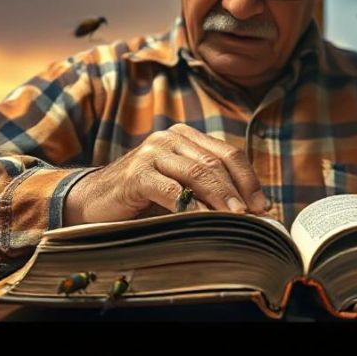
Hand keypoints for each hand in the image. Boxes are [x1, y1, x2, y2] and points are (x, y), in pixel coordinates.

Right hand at [63, 123, 269, 224]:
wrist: (93, 200)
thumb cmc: (143, 198)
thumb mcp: (180, 188)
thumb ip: (208, 190)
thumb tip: (252, 210)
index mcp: (185, 136)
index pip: (227, 153)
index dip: (249, 179)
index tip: (263, 205)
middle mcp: (169, 138)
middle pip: (215, 162)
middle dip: (238, 190)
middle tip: (253, 214)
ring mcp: (151, 152)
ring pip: (197, 172)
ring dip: (220, 197)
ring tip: (235, 217)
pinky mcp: (136, 174)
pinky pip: (171, 188)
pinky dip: (190, 205)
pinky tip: (203, 219)